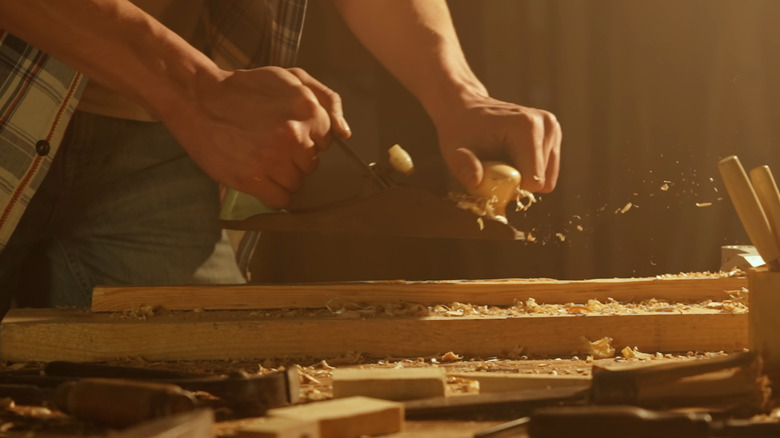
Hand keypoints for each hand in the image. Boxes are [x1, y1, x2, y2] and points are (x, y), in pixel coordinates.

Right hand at [163, 66, 349, 208]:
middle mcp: (294, 135)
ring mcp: (274, 159)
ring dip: (282, 176)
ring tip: (260, 158)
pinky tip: (259, 178)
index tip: (287, 132)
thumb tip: (344, 133)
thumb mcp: (291, 77)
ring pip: (296, 184)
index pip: (325, 143)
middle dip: (294, 158)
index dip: (306, 139)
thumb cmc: (247, 89)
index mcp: (308, 110)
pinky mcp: (253, 179)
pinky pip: (280, 200)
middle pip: (311, 165)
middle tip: (269, 144)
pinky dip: (272, 194)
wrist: (200, 100)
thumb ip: (326, 99)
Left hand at [433, 95, 560, 193]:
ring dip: (523, 177)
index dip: (511, 188)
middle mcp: (546, 125)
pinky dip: (528, 171)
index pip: (535, 181)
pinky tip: (511, 157)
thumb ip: (463, 167)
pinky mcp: (554, 135)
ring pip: (546, 179)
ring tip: (502, 160)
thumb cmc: (460, 132)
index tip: (491, 175)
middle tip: (495, 168)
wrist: (465, 110)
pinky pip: (547, 172)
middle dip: (518, 183)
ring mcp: (553, 129)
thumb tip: (474, 181)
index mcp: (527, 127)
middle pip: (542, 182)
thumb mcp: (454, 152)